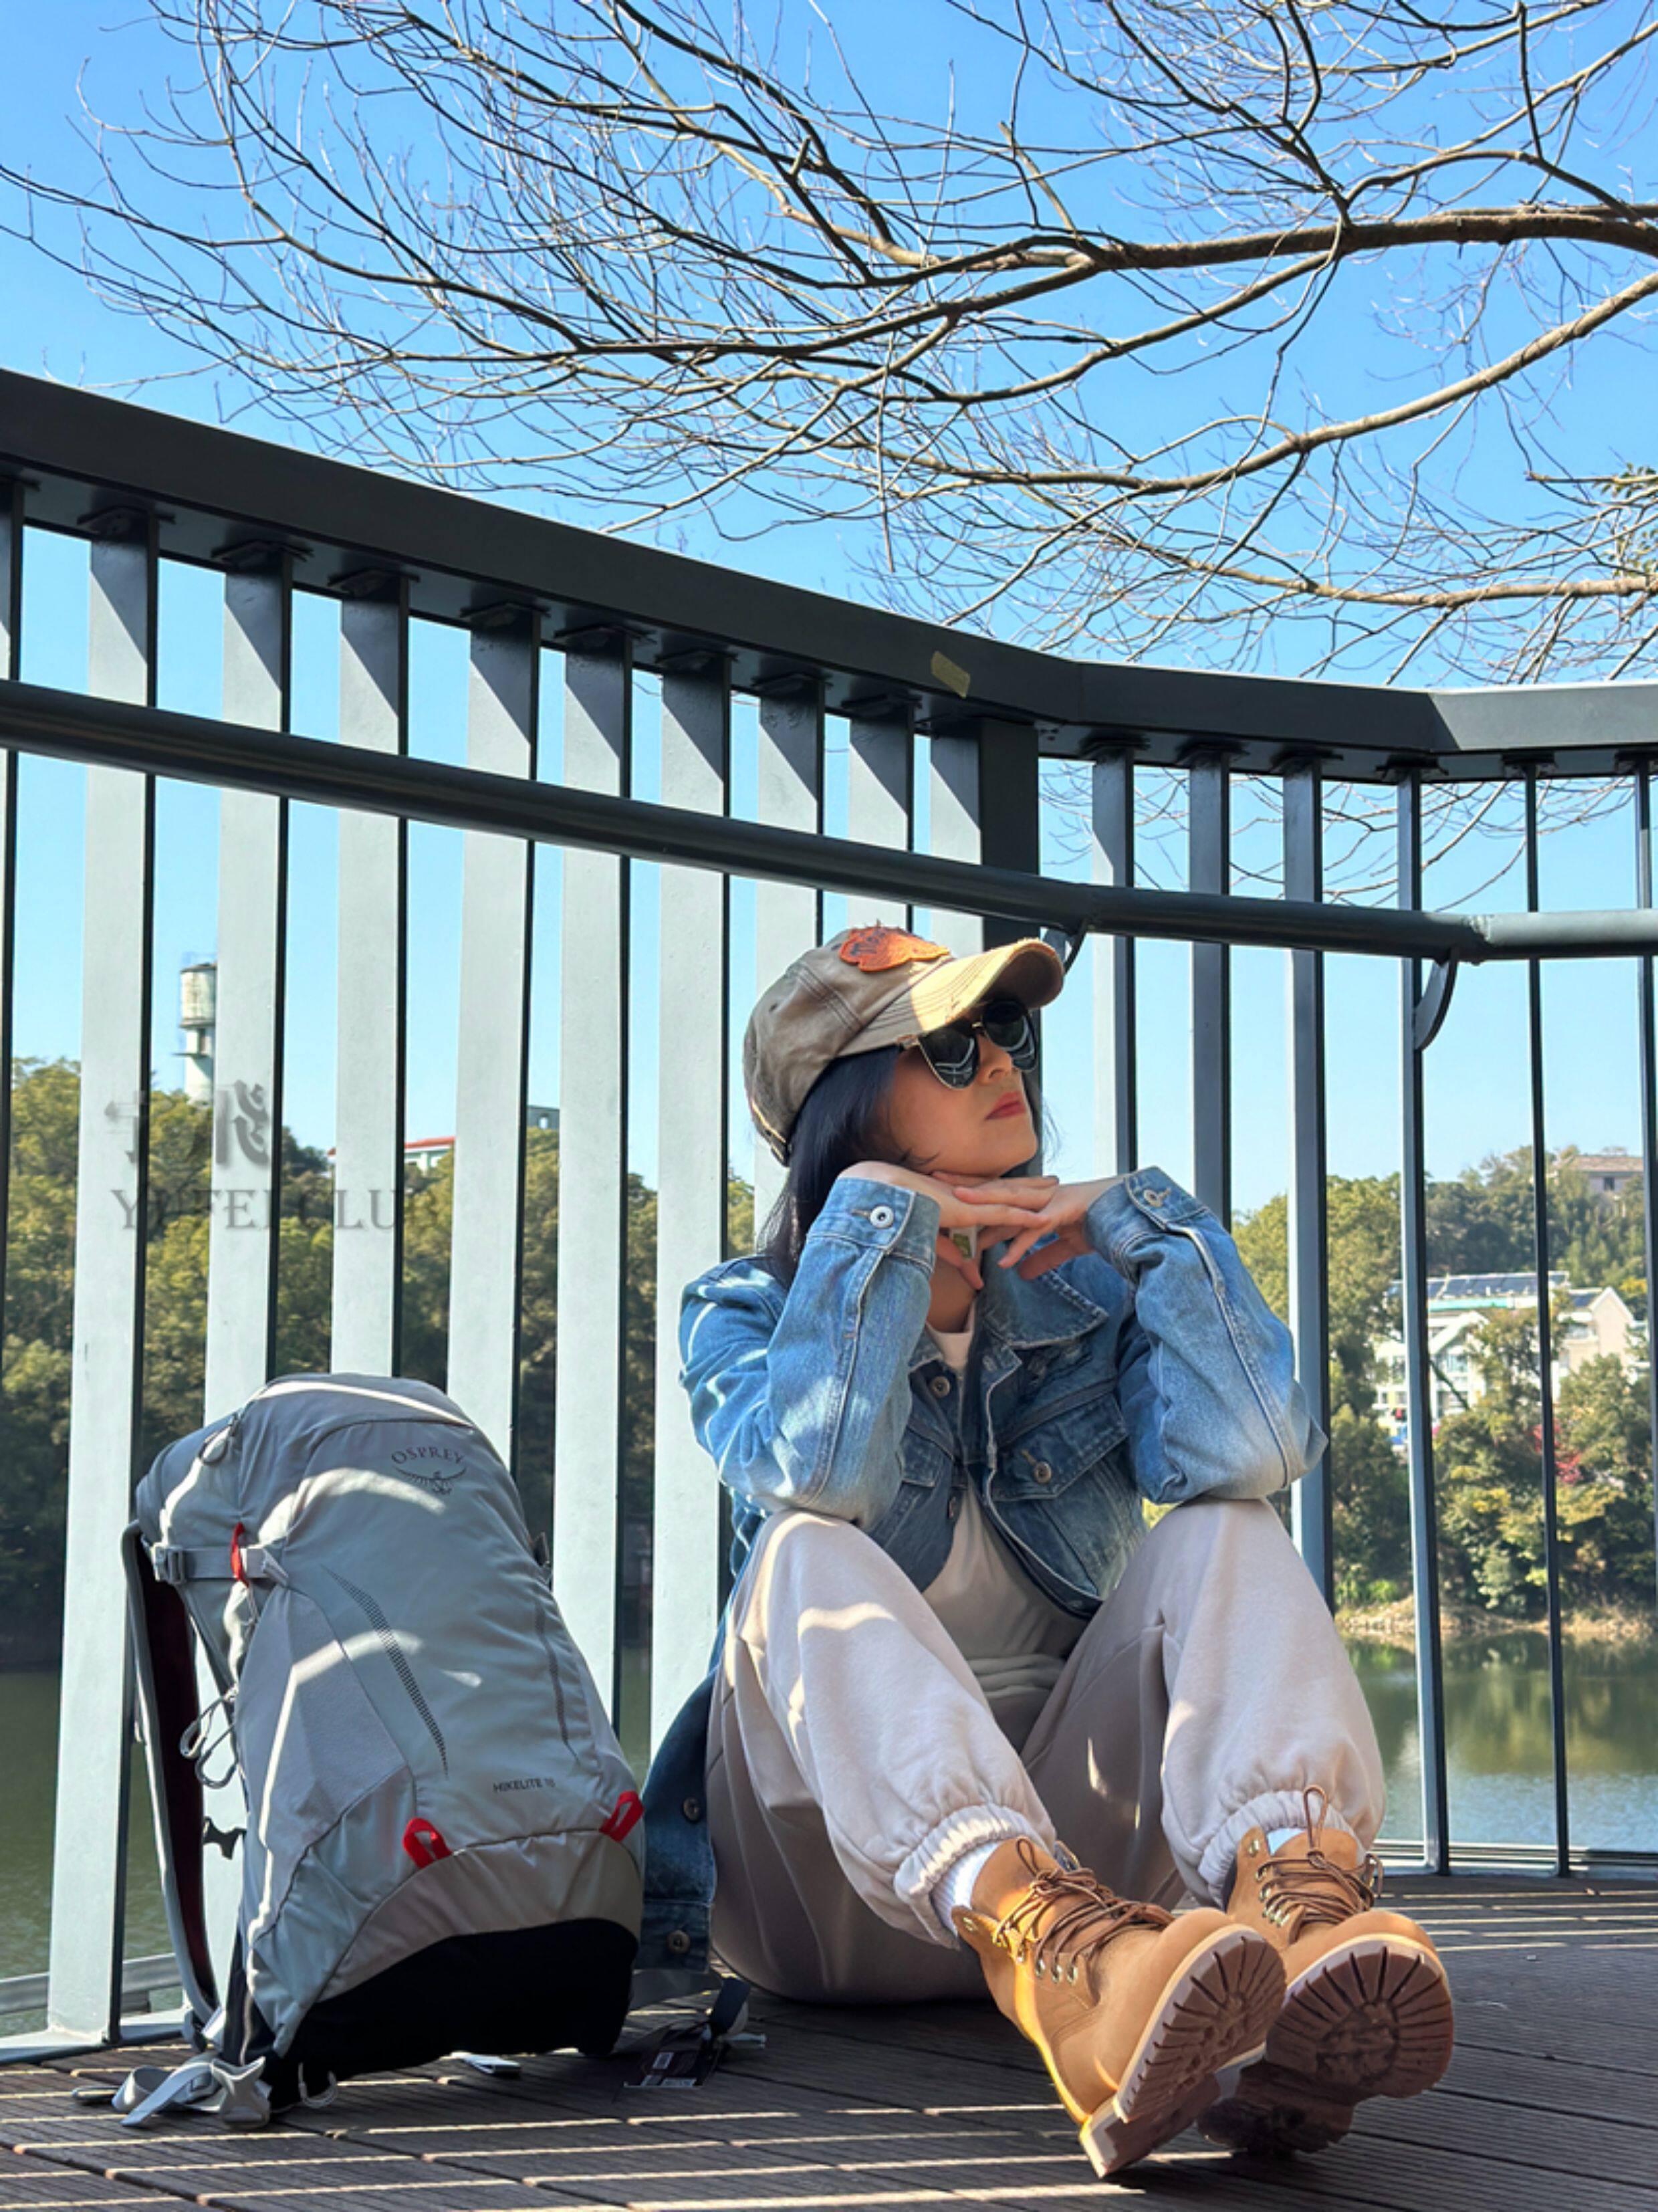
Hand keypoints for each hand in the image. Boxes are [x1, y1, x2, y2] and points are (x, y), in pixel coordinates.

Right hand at [839, 1162, 1060, 1291]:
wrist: (880, 1200)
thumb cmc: (897, 1219)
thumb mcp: (932, 1242)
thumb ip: (953, 1256)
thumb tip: (973, 1277)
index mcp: (956, 1196)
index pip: (990, 1190)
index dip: (1010, 1187)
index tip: (1028, 1183)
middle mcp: (965, 1194)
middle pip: (1006, 1187)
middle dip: (1031, 1184)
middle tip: (1054, 1180)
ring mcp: (968, 1200)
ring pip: (1009, 1196)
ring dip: (1034, 1194)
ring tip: (1056, 1187)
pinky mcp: (968, 1211)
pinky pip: (1002, 1215)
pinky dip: (1023, 1217)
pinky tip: (1042, 1218)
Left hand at [947, 1174, 1128, 1278]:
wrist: (1132, 1214)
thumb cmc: (1099, 1224)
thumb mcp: (1065, 1246)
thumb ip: (1041, 1257)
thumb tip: (1019, 1272)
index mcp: (1036, 1199)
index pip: (997, 1192)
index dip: (970, 1189)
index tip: (941, 1188)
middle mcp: (1040, 1196)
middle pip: (996, 1189)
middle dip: (966, 1185)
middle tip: (933, 1182)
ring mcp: (1052, 1202)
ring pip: (1013, 1201)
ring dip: (986, 1203)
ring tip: (960, 1204)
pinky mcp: (1066, 1215)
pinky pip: (1038, 1231)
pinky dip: (1021, 1246)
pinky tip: (1004, 1261)